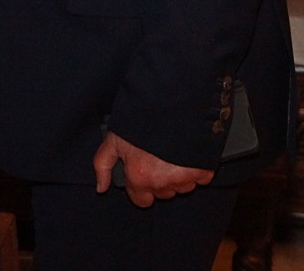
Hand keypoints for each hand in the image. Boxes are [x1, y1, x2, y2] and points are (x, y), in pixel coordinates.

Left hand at [93, 130, 213, 206]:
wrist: (169, 103)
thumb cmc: (139, 120)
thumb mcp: (113, 140)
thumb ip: (103, 165)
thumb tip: (100, 188)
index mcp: (140, 177)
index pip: (141, 200)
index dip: (140, 187)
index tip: (141, 174)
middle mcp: (163, 183)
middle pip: (162, 193)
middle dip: (158, 179)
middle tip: (155, 157)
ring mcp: (184, 178)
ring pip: (181, 187)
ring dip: (177, 175)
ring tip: (170, 153)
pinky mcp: (203, 171)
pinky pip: (199, 178)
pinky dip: (194, 169)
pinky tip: (185, 153)